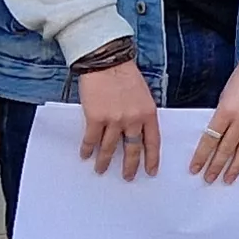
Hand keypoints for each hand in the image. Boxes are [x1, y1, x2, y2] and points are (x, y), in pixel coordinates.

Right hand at [76, 58, 159, 176]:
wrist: (106, 62)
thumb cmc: (125, 75)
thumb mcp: (143, 95)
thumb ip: (141, 114)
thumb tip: (137, 132)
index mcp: (148, 114)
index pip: (153, 142)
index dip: (152, 159)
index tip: (150, 172)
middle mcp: (133, 120)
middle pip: (132, 149)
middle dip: (130, 166)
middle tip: (127, 177)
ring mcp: (114, 120)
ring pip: (109, 148)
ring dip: (104, 161)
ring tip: (101, 170)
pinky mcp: (95, 118)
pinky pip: (91, 140)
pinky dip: (88, 149)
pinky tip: (85, 155)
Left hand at [191, 43, 238, 183]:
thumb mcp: (227, 91)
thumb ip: (223, 113)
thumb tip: (217, 133)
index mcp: (226, 109)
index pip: (210, 139)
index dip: (202, 156)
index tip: (195, 168)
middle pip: (226, 149)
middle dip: (216, 166)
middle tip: (209, 179)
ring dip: (234, 168)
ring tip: (227, 179)